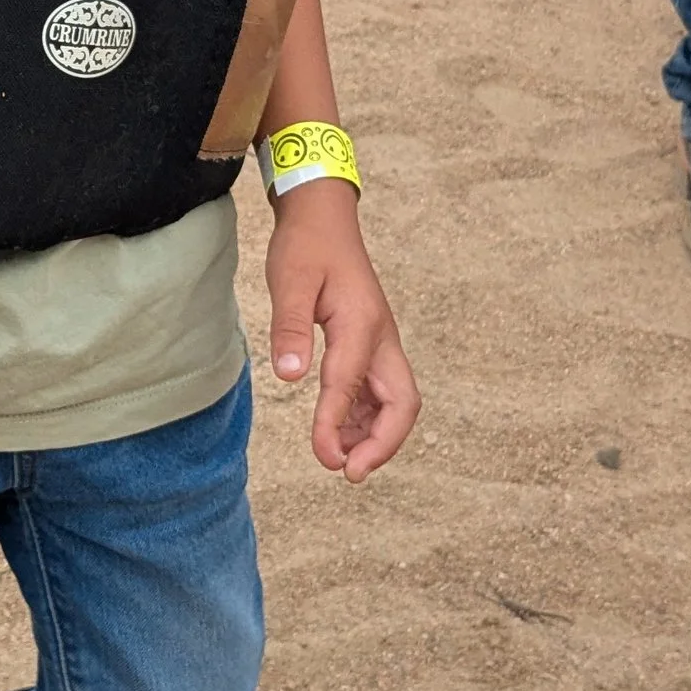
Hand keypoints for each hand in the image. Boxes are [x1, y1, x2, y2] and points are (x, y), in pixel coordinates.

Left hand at [265, 183, 420, 480]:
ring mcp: (380, 342)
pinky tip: (339, 430)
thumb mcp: (290, 282)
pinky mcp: (370, 344)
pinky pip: (378, 391)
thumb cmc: (307, 247)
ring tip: (337, 457)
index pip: (350, 386)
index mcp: (361, 324)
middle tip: (348, 472)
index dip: (335, 426)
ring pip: (395, 402)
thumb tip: (288, 376)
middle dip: (382, 444)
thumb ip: (290, 329)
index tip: (322, 458)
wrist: (323, 217)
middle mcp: (381, 338)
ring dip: (372, 434)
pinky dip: (364, 417)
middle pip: (402, 404)